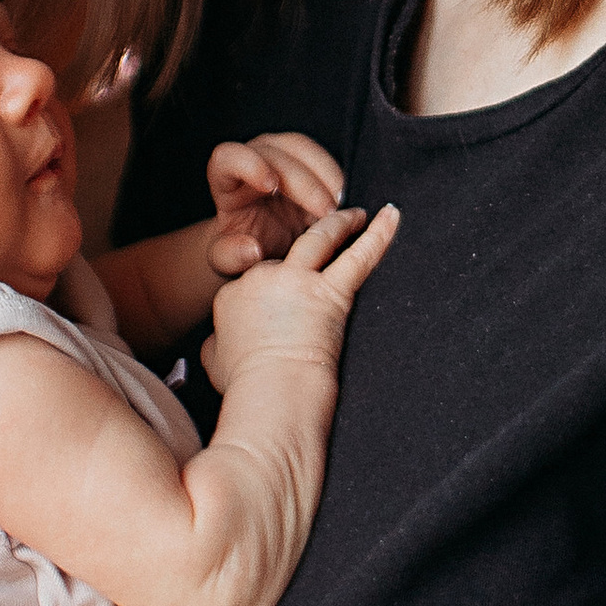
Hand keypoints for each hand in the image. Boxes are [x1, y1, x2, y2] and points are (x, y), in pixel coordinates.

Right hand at [199, 201, 397, 396]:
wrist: (273, 391)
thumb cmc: (247, 385)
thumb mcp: (213, 362)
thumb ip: (216, 345)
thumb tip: (218, 344)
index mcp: (234, 293)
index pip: (257, 278)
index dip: (271, 288)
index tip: (281, 303)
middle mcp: (264, 277)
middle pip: (287, 255)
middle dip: (305, 251)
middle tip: (325, 242)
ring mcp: (299, 281)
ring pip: (320, 239)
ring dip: (340, 223)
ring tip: (356, 214)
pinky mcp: (331, 292)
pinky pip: (360, 257)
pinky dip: (379, 234)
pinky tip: (392, 215)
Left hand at [204, 132, 345, 276]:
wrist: (261, 244)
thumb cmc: (239, 249)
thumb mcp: (229, 261)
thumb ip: (232, 256)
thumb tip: (252, 249)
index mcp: (224, 181)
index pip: (229, 158)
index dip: (248, 164)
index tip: (271, 185)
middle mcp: (251, 160)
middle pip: (276, 154)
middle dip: (304, 182)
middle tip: (327, 212)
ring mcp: (279, 156)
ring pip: (302, 149)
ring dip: (325, 174)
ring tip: (338, 208)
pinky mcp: (303, 161)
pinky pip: (321, 159)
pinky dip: (334, 179)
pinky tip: (343, 204)